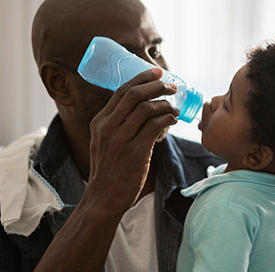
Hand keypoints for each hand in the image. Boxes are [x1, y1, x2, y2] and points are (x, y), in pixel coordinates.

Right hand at [84, 68, 178, 212]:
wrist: (104, 197)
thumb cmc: (109, 170)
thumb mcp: (105, 142)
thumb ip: (118, 124)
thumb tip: (142, 108)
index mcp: (100, 122)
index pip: (121, 91)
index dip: (141, 79)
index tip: (156, 72)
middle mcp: (108, 127)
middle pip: (135, 95)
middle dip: (156, 86)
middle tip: (171, 86)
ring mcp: (121, 139)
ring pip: (147, 109)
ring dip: (165, 104)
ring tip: (174, 107)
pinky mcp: (135, 152)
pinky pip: (155, 127)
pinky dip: (167, 118)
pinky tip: (173, 119)